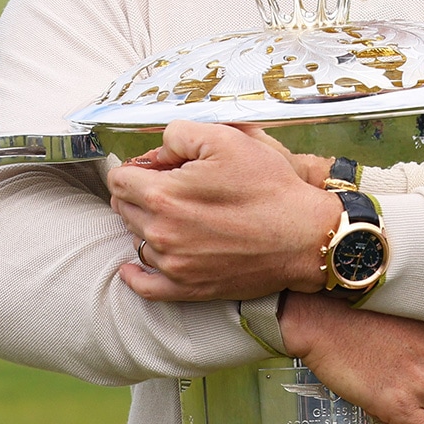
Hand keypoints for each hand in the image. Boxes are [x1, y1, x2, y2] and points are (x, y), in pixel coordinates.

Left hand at [108, 120, 341, 301]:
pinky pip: (146, 288)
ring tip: (177, 216)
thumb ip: (179, 135)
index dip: (137, 167)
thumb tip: (158, 151)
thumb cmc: (269, 187)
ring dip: (146, 225)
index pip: (118, 180)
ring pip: (136, 240)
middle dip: (139, 193)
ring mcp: (173, 265)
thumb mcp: (227, 139)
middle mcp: (161, 233)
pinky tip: (132, 266)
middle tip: (171, 186)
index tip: (159, 167)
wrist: (304, 237)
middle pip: (124, 209)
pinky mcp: (189, 288)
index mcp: (163, 195)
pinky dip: (135, 275)